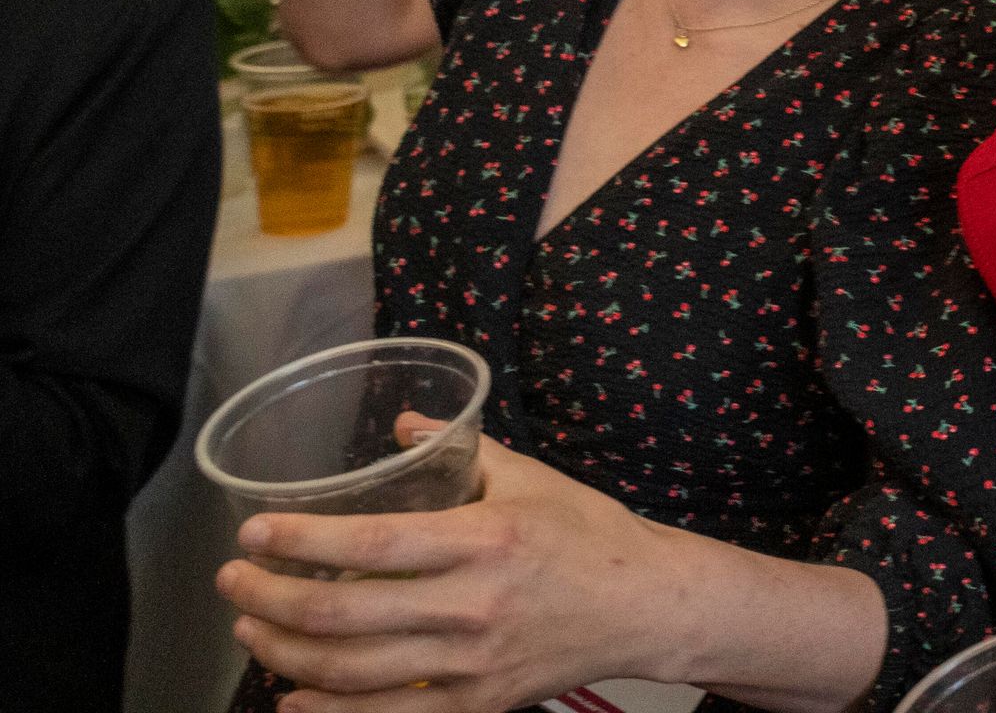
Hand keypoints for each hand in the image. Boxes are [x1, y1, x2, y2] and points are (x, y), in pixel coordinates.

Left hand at [219, 426, 668, 711]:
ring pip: (349, 669)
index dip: (299, 540)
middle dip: (269, 598)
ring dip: (284, 651)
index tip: (253, 534)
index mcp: (484, 540)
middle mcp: (471, 605)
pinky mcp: (475, 703)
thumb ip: (462, 451)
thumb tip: (403, 426)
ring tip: (251, 630)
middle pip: (342, 613)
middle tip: (234, 583)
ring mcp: (469, 663)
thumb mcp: (532, 478)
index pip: (370, 544)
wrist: (646, 605)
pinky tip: (290, 698)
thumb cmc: (590, 534)